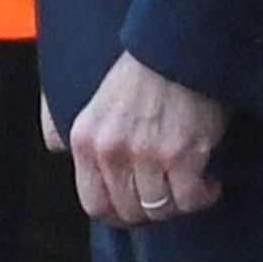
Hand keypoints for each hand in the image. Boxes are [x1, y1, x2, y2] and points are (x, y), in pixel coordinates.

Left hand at [68, 51, 230, 226]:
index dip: (118, 214)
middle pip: (129, 212)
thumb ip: (62, 122)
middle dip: (150, 212)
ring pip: (160, 210)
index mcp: (85, 139)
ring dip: (178, 203)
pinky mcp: (182, 155)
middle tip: (168, 197)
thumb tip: (54, 147)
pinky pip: (190, 200)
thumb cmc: (141, 71)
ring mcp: (147, 155)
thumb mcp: (91, 96)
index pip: (94, 203)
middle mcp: (111, 151)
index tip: (136, 209)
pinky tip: (209, 181)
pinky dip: (203, 196)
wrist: (181, 47)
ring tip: (189, 185)